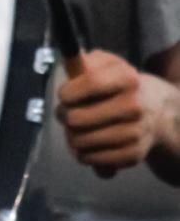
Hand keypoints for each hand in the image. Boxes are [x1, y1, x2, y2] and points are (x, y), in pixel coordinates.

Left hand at [56, 49, 165, 176]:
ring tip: (76, 129)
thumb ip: (85, 61)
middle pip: (77, 119)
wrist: (155, 110)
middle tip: (67, 114)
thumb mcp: (107, 64)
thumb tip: (70, 63)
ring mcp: (135, 132)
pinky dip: (83, 153)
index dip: (68, 92)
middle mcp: (134, 106)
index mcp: (127, 79)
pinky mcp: (133, 155)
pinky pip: (91, 159)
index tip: (64, 96)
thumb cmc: (119, 85)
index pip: (90, 83)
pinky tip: (88, 143)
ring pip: (80, 141)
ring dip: (71, 136)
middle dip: (64, 116)